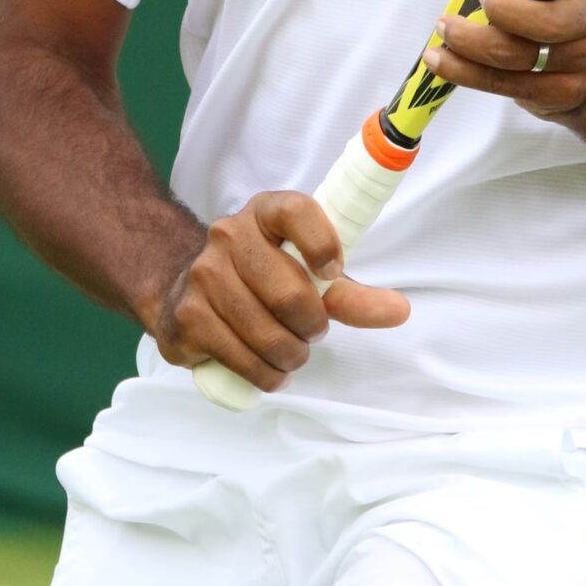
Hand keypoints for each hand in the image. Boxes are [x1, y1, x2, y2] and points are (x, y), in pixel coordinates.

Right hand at [153, 191, 409, 392]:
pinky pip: (240, 359)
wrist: (185, 287)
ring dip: (290, 357)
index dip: (321, 242)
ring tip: (292, 354)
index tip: (334, 270)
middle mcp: (228, 235)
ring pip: (265, 333)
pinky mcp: (187, 318)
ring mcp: (202, 276)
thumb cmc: (263, 277)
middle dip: (312, 326)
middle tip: (313, 333)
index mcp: (265, 212)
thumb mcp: (307, 275)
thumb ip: (351, 293)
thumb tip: (400, 311)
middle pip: (287, 291)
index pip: (296, 211)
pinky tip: (270, 370)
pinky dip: (265, 375)